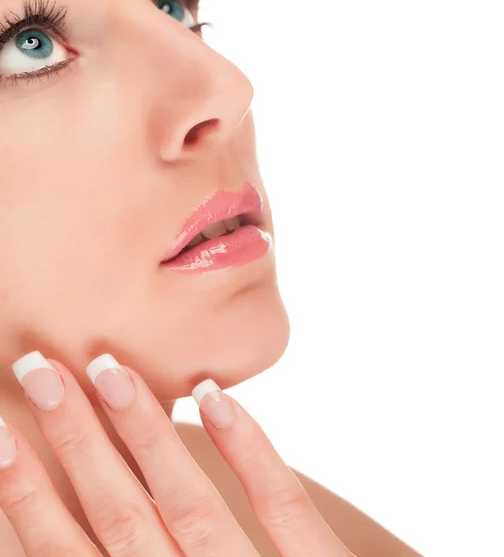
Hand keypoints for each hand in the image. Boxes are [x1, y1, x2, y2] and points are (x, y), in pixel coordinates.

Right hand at [0, 352, 353, 555]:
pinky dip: (247, 448)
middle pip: (121, 516)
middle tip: (41, 373)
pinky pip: (280, 504)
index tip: (3, 435)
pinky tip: (213, 394)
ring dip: (146, 434)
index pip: (74, 556)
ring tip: (109, 370)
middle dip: (75, 443)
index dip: (32, 497)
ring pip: (189, 502)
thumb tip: (96, 516)